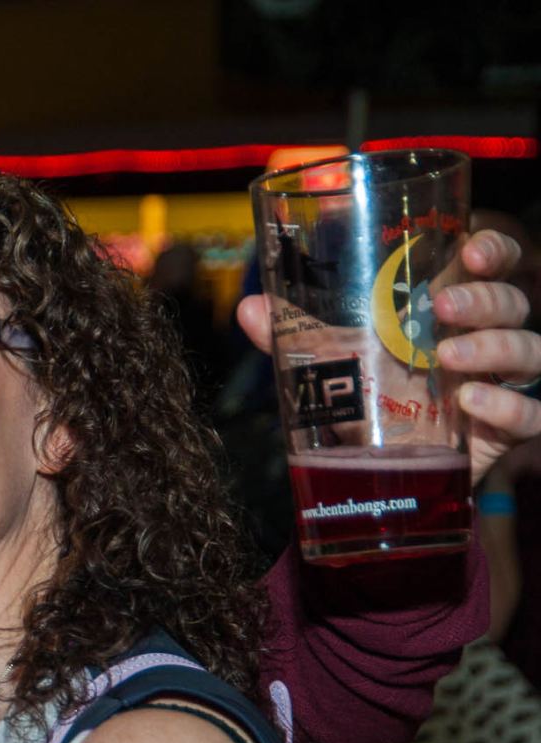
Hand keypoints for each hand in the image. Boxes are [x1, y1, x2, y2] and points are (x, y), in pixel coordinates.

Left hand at [237, 229, 540, 484]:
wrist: (375, 474)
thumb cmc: (366, 401)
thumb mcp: (331, 364)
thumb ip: (295, 337)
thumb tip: (248, 308)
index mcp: (449, 310)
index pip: (493, 263)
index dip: (493, 248)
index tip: (470, 251)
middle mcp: (483, 339)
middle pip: (513, 301)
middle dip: (485, 298)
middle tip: (443, 308)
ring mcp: (499, 383)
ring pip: (530, 350)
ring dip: (496, 346)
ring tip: (449, 358)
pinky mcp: (505, 430)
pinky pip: (535, 414)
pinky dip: (508, 406)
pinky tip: (471, 403)